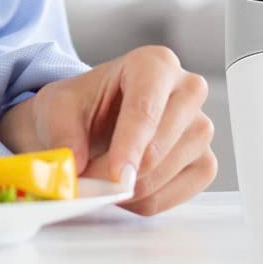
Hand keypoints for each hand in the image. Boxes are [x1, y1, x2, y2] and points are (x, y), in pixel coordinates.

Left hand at [0, 45, 215, 215]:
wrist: (93, 118)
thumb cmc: (82, 105)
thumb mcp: (57, 108)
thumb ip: (64, 135)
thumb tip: (75, 166)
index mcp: (153, 63)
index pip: (146, 108)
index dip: (130, 146)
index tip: (115, 176)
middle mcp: (187, 89)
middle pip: (161, 143)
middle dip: (124, 171)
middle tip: (91, 181)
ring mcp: (201, 126)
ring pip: (170, 171)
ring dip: (133, 188)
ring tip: (104, 179)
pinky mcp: (205, 160)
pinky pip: (182, 193)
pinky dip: (150, 200)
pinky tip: (129, 189)